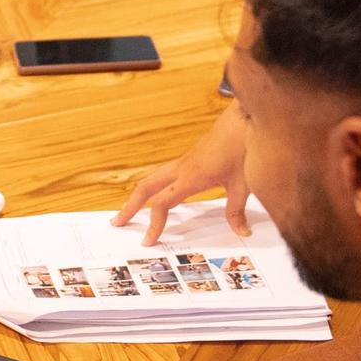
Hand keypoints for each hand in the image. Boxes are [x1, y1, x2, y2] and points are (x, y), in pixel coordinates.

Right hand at [115, 104, 250, 244]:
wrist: (243, 119)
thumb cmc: (242, 146)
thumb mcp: (243, 184)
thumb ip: (237, 211)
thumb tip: (242, 233)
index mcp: (191, 177)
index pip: (162, 203)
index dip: (153, 224)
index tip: (148, 241)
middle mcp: (181, 168)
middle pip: (145, 187)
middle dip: (130, 205)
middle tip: (118, 222)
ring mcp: (183, 162)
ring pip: (151, 179)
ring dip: (138, 195)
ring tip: (129, 210)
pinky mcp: (188, 159)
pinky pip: (162, 175)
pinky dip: (152, 187)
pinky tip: (157, 195)